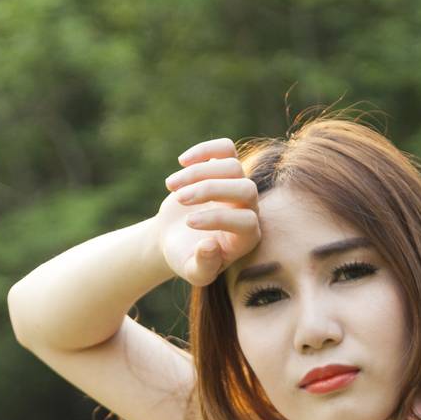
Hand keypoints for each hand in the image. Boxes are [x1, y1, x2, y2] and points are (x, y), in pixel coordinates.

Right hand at [156, 136, 261, 286]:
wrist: (175, 238)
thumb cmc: (186, 257)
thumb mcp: (193, 271)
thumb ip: (204, 267)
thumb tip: (209, 246)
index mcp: (247, 237)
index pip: (247, 221)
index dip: (219, 218)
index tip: (188, 223)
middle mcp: (249, 210)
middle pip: (247, 189)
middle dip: (211, 190)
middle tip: (181, 200)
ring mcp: (238, 186)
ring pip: (233, 166)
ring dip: (199, 172)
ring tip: (172, 187)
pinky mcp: (224, 169)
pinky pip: (226, 148)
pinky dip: (205, 150)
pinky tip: (182, 162)